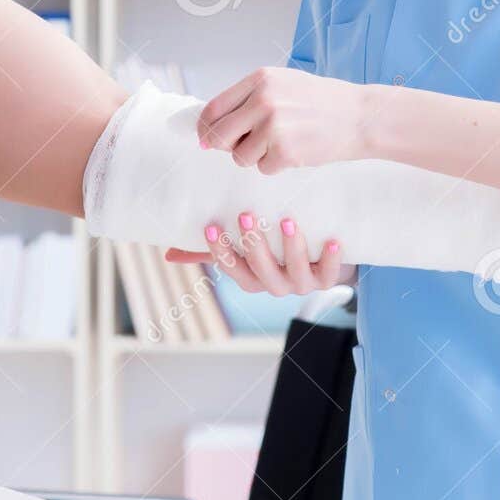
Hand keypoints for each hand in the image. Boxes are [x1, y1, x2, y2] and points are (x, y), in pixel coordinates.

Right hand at [165, 212, 356, 295]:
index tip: (210, 225)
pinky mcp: (327, 279)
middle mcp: (274, 285)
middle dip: (253, 246)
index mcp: (252, 278)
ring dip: (290, 248)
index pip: (230, 268)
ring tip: (287, 221)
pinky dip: (331, 259)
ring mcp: (301, 284)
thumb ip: (210, 254)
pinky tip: (332, 241)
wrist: (326, 264)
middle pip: (260, 272)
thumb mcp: (244, 254)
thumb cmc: (276, 254)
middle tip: (246, 215)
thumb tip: (168, 253)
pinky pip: (329, 273)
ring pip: (294, 272)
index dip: (219, 250)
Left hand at [197, 67, 361, 172]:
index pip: (214, 108)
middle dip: (226, 147)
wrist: (360, 117)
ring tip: (280, 144)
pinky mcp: (285, 151)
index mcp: (260, 80)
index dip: (205, 128)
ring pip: (240, 157)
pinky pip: (262, 168)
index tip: (206, 138)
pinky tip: (294, 152)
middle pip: (219, 135)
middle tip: (243, 147)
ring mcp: (273, 126)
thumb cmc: (322, 102)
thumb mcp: (283, 85)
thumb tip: (213, 128)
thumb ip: (249, 100)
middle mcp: (263, 100)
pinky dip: (274, 166)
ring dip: (255, 157)